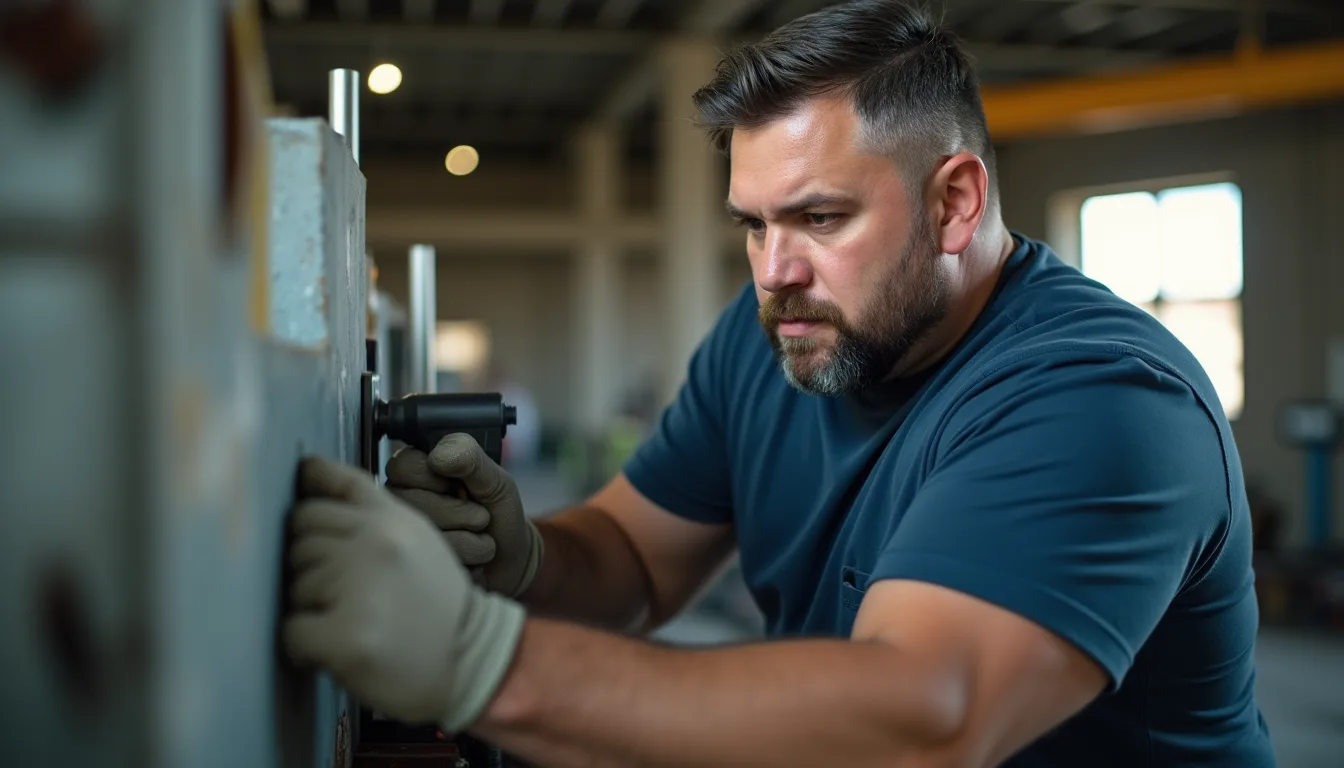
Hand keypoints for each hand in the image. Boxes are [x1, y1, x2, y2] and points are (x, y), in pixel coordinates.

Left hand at [283, 456, 525, 731]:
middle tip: (340, 594)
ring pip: (294, 585)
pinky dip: (306, 646)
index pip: (320, 499)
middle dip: (309, 567)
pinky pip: (293, 630)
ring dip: (311, 608)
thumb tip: (309, 471)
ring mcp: (360, 590)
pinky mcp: (345, 637)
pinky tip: (334, 649)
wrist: (473, 659)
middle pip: (300, 539)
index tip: (310, 534)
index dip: (310, 521)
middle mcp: (376, 545)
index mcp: (391, 520)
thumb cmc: (437, 602)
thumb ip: (370, 507)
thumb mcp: (417, 538)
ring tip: (348, 621)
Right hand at [385, 434, 542, 597]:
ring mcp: (405, 539)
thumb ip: (470, 458)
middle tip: (480, 515)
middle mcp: (401, 504)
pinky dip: (467, 563)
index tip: (458, 485)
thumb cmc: (498, 512)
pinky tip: (472, 559)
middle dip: (461, 514)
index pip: (402, 467)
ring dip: (470, 541)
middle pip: (412, 506)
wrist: (512, 558)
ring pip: (427, 538)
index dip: (435, 479)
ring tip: (480, 535)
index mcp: (415, 473)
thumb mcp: (495, 479)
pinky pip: (436, 566)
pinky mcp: (416, 569)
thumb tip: (438, 456)